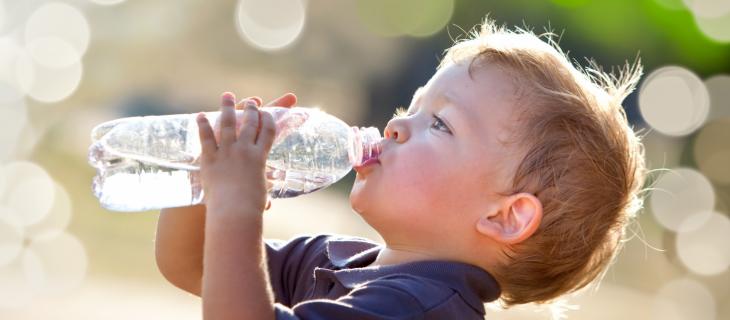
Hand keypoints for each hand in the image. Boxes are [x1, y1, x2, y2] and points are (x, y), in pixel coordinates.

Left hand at [196, 92, 290, 215]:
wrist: (234, 211)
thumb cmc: (250, 208)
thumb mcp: (259, 196)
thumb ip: (261, 195)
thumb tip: (267, 205)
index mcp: (260, 157)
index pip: (268, 131)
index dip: (268, 119)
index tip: (267, 112)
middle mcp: (244, 150)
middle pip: (249, 123)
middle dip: (251, 109)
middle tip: (251, 101)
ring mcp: (226, 152)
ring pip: (227, 124)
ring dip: (227, 108)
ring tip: (227, 96)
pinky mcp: (209, 159)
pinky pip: (206, 137)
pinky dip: (204, 125)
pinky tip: (201, 115)